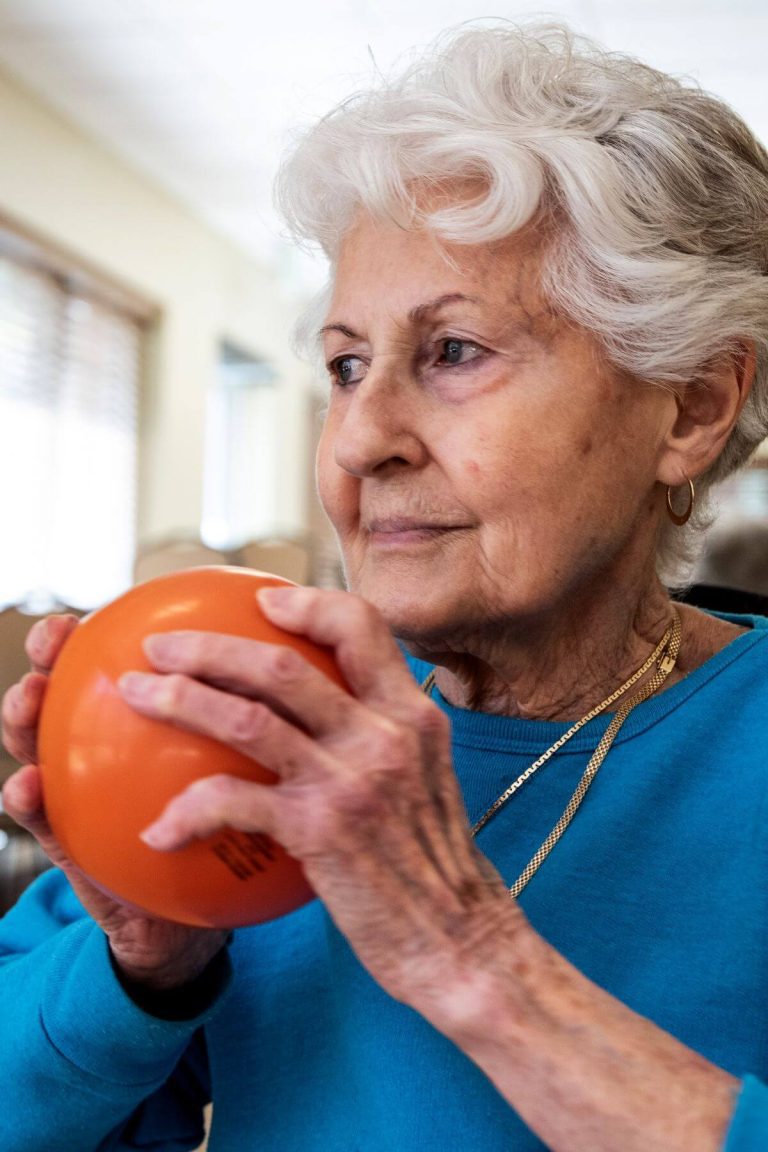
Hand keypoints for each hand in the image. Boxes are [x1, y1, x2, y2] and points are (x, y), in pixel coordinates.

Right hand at [1, 615, 227, 990]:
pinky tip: (27, 788)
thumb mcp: (257, 768)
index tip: (97, 607)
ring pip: (40, 743)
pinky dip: (28, 801)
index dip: (100, 631)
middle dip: (51, 656)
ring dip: (24, 718)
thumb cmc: (234, 826)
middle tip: (52, 638)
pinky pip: (45, 820)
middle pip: (71, 689)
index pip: (120, 663)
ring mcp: (84, 793)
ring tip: (26, 700)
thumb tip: (299, 651)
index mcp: (151, 717)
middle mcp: (110, 745)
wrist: (207, 907)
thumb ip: (262, 717)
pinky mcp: (71, 844)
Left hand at [119, 585, 522, 1015]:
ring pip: (248, 716)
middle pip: (283, 663)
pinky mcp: (323, 829)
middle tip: (161, 644)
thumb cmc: (435, 869)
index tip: (263, 601)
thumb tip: (324, 721)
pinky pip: (233, 801)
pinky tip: (157, 832)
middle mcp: (386, 733)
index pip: (362, 626)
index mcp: (412, 714)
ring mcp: (354, 779)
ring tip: (136, 694)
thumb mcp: (426, 782)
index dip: (307, 602)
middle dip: (210, 644)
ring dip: (179, 700)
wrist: (462, 943)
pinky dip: (186, 811)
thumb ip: (382, 741)